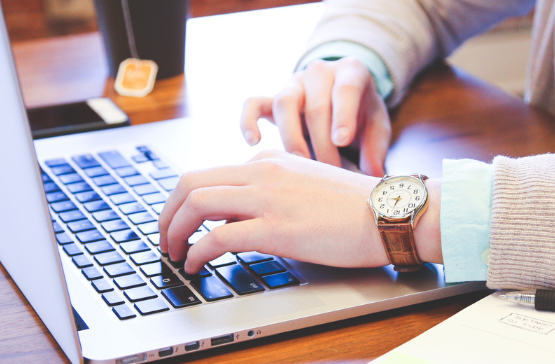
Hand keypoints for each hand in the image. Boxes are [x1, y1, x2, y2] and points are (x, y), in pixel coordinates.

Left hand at [158, 150, 390, 272]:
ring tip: (174, 253)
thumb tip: (237, 219)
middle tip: (164, 238)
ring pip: (197, 203)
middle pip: (191, 182)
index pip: (210, 174)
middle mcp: (262, 172)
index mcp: (270, 161)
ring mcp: (268, 198)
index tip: (181, 223)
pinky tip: (196, 265)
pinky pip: (218, 236)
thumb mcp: (306, 186)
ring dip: (174, 230)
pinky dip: (196, 252)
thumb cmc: (356, 207)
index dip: (185, 202)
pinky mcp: (276, 228)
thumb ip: (272, 193)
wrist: (390, 212)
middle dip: (167, 212)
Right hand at [240, 57, 390, 176]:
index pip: (345, 89)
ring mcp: (294, 83)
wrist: (343, 96)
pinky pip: (253, 104)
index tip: (341, 140)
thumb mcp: (377, 125)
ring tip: (300, 164)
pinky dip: (248, 120)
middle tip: (330, 172)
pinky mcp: (272, 98)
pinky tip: (253, 142)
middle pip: (316, 106)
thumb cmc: (362, 113)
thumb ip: (376, 148)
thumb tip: (373, 175)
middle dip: (322, 143)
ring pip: (284, 103)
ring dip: (292, 137)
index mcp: (351, 72)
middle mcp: (320, 72)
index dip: (343, 115)